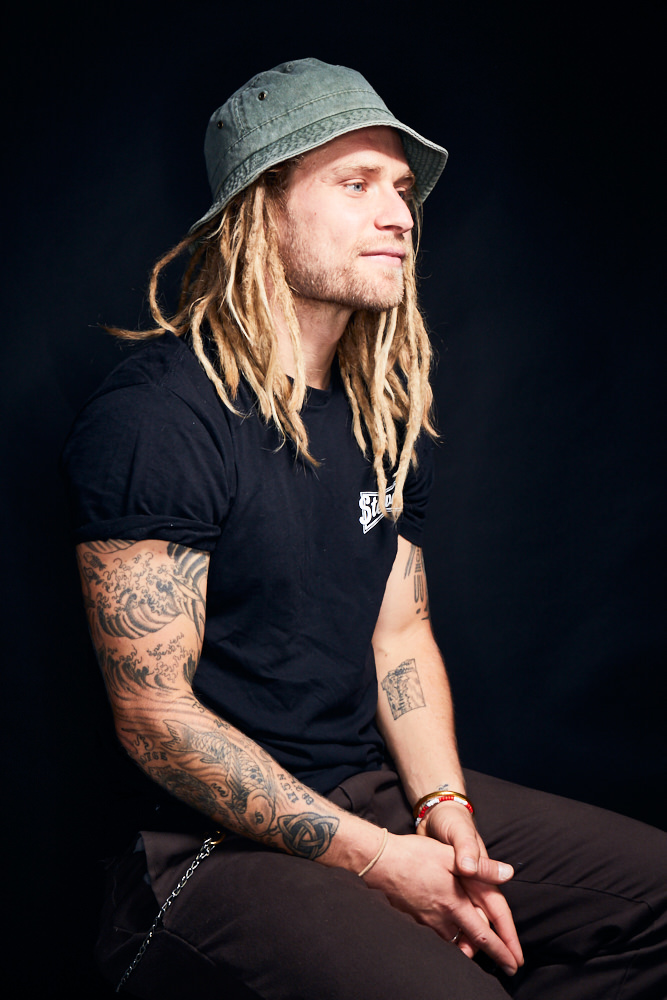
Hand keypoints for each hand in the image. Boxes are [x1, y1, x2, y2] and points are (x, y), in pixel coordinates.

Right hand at [363, 826, 522, 974]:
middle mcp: (443, 918)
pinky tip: (452, 938)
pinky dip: (450, 941)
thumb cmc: (414, 855)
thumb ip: (482, 868)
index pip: (485, 934)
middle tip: (507, 967)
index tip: (514, 964)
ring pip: (454, 943)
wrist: (378, 863)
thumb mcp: (450, 855)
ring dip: (468, 949)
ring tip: (480, 952)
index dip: (502, 950)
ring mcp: (427, 922)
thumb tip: (508, 873)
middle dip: (492, 956)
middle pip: (472, 944)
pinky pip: (437, 937)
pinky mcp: (414, 921)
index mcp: (455, 902)